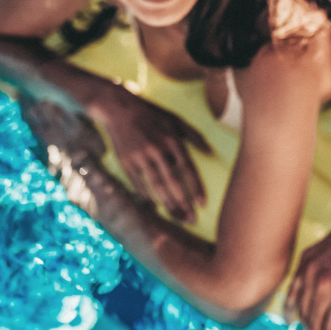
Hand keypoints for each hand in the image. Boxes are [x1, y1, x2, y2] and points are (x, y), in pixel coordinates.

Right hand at [92, 83, 211, 223]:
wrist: (119, 108)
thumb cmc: (151, 114)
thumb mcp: (175, 119)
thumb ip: (195, 135)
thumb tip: (211, 152)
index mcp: (172, 140)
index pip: (188, 169)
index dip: (196, 188)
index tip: (203, 205)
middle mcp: (157, 150)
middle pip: (173, 183)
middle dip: (183, 204)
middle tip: (191, 220)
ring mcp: (140, 157)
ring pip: (156, 187)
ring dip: (168, 205)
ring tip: (177, 218)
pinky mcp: (126, 162)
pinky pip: (139, 185)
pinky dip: (147, 198)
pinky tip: (155, 209)